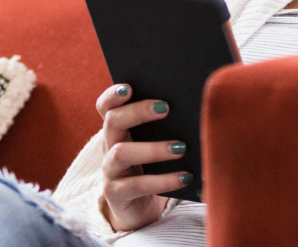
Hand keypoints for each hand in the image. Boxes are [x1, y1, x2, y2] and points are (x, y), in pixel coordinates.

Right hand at [98, 84, 190, 232]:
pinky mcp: (117, 194)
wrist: (141, 209)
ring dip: (152, 148)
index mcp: (117, 129)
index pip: (105, 106)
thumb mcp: (153, 143)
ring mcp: (110, 171)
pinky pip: (138, 185)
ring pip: (121, 153)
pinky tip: (185, 176)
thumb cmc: (152, 167)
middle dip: (137, 111)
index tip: (129, 87)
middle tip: (165, 108)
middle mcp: (109, 146)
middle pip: (112, 121)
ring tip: (180, 147)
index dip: (112, 95)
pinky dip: (163, 180)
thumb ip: (161, 125)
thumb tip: (192, 105)